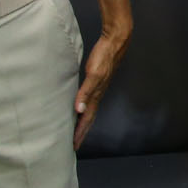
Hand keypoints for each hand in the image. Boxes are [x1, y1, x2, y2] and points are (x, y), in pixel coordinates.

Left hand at [74, 26, 129, 148]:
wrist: (115, 42)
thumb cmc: (104, 56)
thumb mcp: (94, 74)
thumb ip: (86, 92)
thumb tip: (78, 110)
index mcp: (96, 95)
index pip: (86, 119)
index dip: (80, 132)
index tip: (73, 146)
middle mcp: (97, 94)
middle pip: (88, 118)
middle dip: (81, 132)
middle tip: (73, 145)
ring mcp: (97, 88)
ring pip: (89, 111)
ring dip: (83, 123)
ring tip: (76, 131)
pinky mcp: (95, 81)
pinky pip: (88, 100)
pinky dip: (83, 109)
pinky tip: (79, 108)